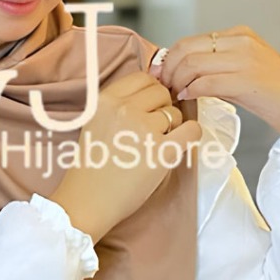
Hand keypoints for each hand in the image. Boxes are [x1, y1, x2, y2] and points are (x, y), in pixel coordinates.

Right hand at [48, 71, 202, 243]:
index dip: (151, 93)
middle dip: (162, 107)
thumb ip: (118, 104)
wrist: (87, 201)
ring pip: (175, 113)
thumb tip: (154, 90)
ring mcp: (143, 129)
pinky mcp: (161, 152)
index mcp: (105, 100)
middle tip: (154, 128)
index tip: (150, 107)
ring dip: (172, 126)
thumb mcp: (94, 122)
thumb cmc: (91, 165)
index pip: (143, 78)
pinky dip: (191, 135)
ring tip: (155, 144)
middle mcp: (123, 109)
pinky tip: (180, 143)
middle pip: (161, 93)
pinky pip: (191, 131)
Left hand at [149, 25, 279, 152]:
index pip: (190, 41)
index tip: (161, 76)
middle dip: (168, 70)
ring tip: (175, 95)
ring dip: (176, 82)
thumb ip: (216, 65)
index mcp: (239, 34)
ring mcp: (245, 59)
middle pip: (186, 49)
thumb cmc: (272, 94)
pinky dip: (190, 91)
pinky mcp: (247, 80)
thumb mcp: (243, 69)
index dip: (169, 59)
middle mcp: (241, 41)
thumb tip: (179, 70)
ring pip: (191, 64)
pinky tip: (187, 98)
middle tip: (164, 87)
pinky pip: (205, 82)